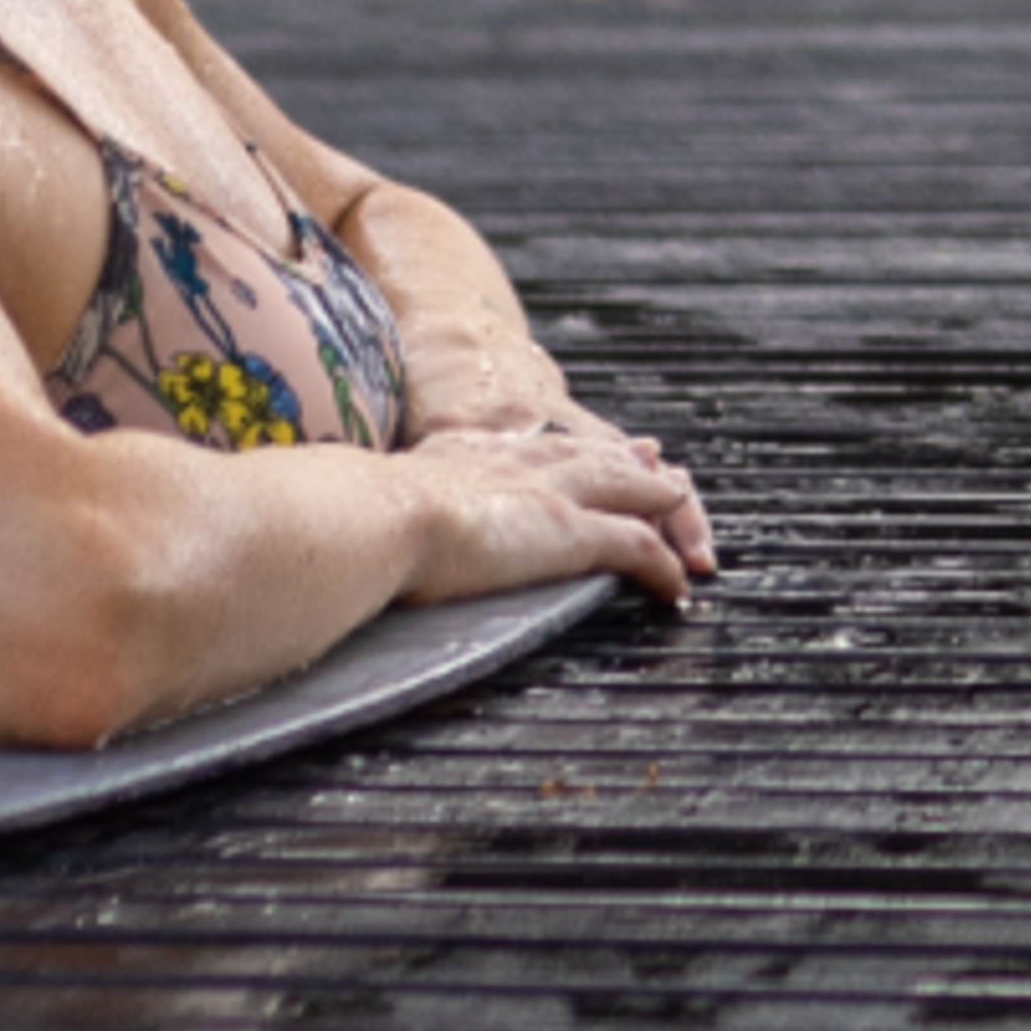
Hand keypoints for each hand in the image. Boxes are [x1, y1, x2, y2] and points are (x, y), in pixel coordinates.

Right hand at [391, 406, 717, 612]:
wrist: (381, 513)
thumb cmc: (360, 517)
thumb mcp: (374, 498)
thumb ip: (380, 506)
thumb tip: (346, 516)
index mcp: (466, 455)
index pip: (528, 445)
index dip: (560, 446)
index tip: (574, 444)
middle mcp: (515, 463)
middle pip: (587, 455)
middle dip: (624, 458)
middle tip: (655, 456)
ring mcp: (548, 495)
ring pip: (625, 489)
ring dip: (658, 501)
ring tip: (683, 507)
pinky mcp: (570, 534)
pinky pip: (634, 546)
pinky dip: (660, 565)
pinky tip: (676, 585)